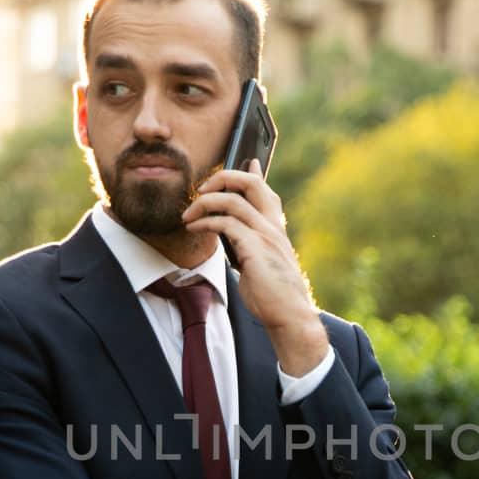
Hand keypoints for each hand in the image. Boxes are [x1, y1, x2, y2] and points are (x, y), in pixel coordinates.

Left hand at [182, 163, 329, 376]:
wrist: (290, 316)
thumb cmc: (273, 296)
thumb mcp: (260, 264)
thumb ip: (248, 246)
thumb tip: (229, 238)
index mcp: (276, 229)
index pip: (265, 190)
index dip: (252, 173)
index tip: (245, 162)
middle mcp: (273, 226)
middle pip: (251, 182)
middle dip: (223, 177)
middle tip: (202, 188)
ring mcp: (265, 235)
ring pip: (233, 199)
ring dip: (205, 202)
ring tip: (188, 214)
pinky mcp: (255, 248)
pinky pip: (226, 223)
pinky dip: (206, 221)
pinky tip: (194, 228)